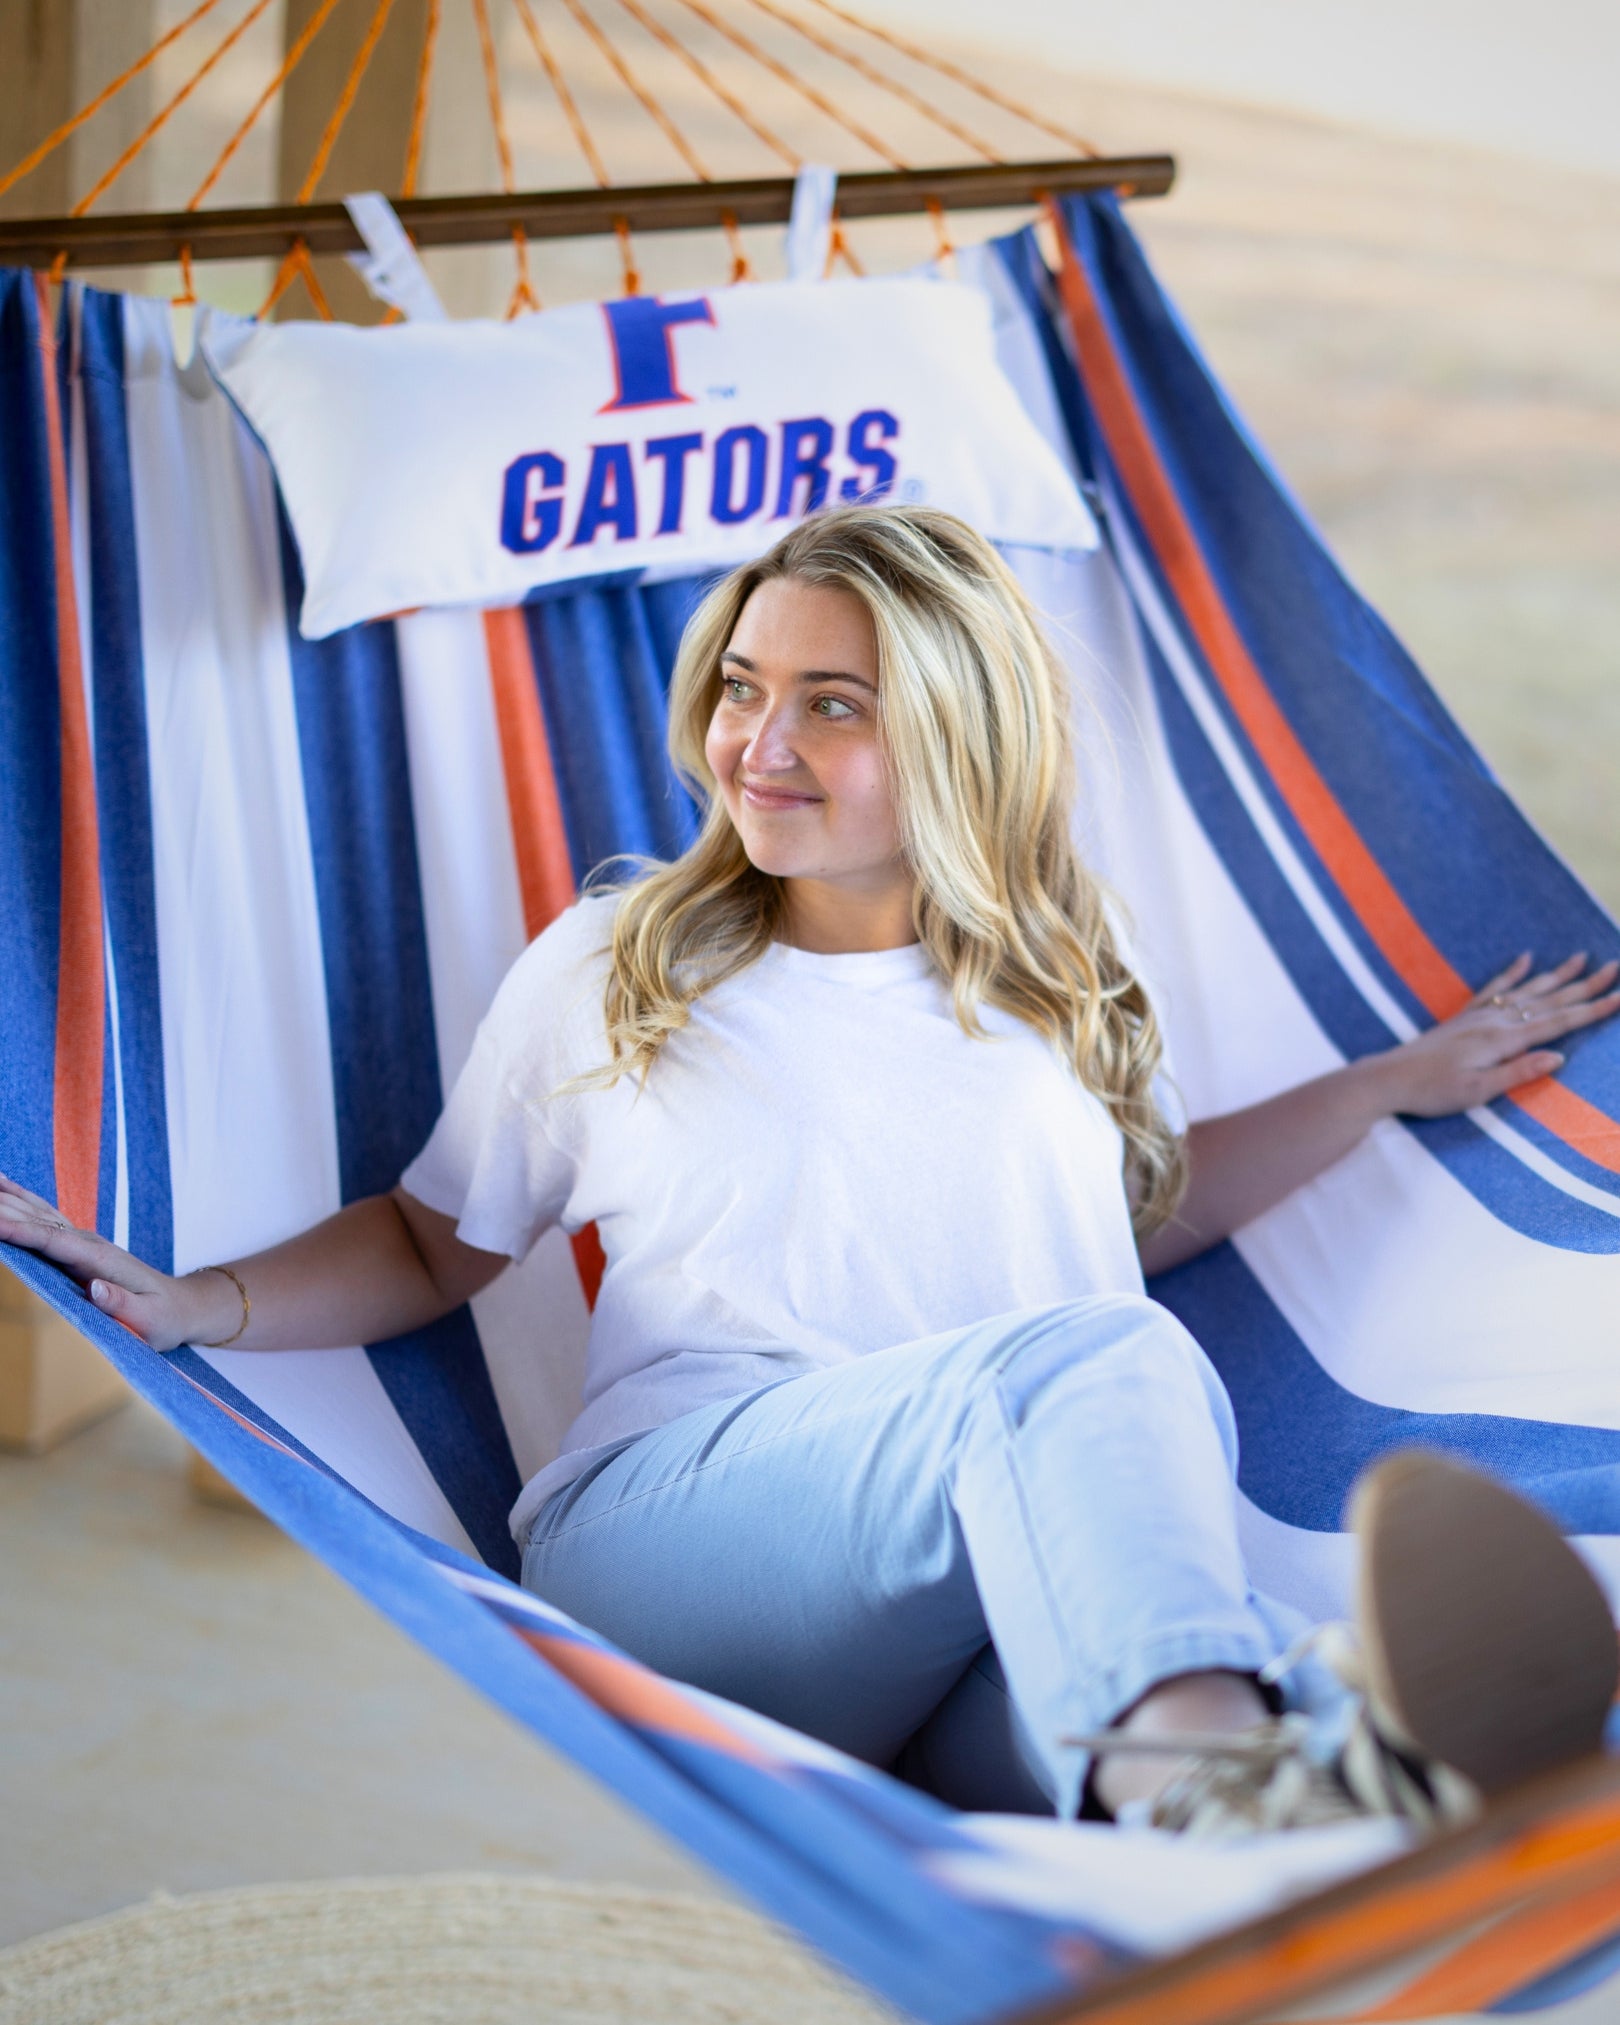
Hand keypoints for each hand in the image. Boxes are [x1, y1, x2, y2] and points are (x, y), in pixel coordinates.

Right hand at [0, 1172, 237, 1351]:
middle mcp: (90, 1244)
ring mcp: (84, 1241)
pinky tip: (4, 1188)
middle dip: (6, 1208)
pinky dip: (21, 1201)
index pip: (55, 1242)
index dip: (22, 1231)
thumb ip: (123, 1305)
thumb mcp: (149, 1320)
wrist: (182, 1305)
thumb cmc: (164, 1318)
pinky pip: (44, 1218)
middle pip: (40, 1220)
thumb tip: (95, 1289)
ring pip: (40, 1213)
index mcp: (101, 1260)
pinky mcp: (79, 1245)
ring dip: (9, 1197)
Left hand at [1379, 952, 1619, 1118]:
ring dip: (1556, 973)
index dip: (1593, 1009)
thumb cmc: (1432, 1092)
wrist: (1389, 1078)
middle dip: (1585, 984)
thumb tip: (1560, 1057)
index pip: (1559, 1022)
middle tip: (1615, 965)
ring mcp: (1479, 1015)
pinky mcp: (1464, 1017)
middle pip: (1549, 999)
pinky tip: (1525, 958)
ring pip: (1527, 989)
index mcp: (1503, 1040)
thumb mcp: (1478, 1092)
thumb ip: (1519, 1073)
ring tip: (1582, 956)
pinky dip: (1512, 972)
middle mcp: (1494, 1020)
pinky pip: (1494, 987)